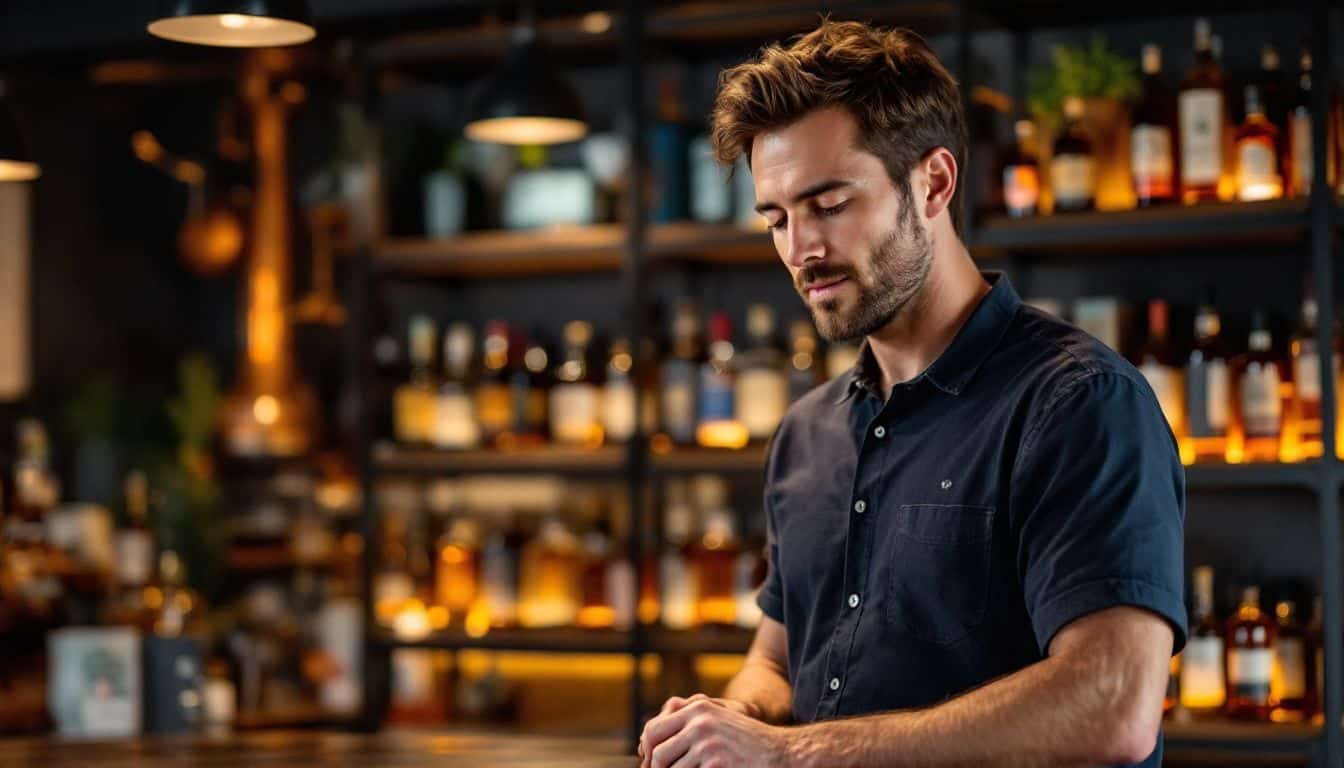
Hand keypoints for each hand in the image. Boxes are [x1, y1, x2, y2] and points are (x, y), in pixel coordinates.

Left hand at [638, 695, 788, 767]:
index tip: (649, 766)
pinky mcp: (716, 763)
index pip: (653, 730)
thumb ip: (687, 727)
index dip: (647, 752)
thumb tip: (649, 747)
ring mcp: (707, 743)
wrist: (781, 753)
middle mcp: (699, 722)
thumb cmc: (747, 742)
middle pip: (657, 753)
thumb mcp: (717, 723)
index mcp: (697, 709)